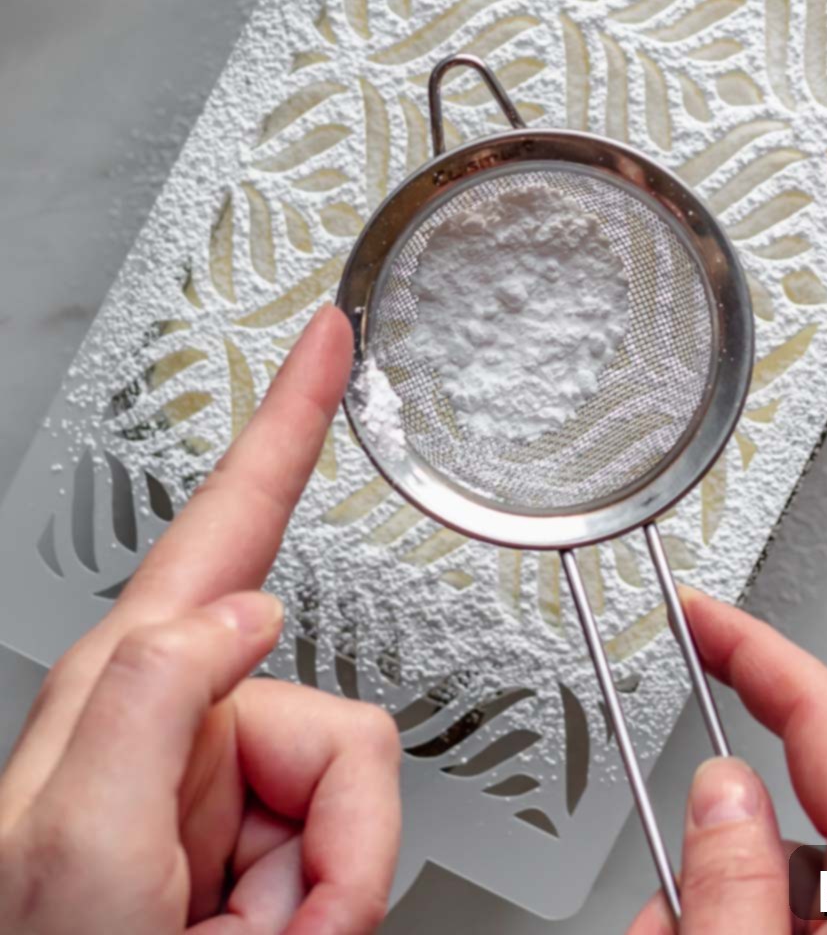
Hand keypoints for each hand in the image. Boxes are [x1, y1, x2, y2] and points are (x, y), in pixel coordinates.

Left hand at [0, 305, 401, 934]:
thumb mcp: (80, 841)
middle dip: (333, 844)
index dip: (289, 418)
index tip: (323, 338)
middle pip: (343, 731)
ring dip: (319, 897)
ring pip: (359, 806)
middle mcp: (180, 723)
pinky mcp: (252, 858)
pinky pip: (354, 860)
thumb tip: (253, 610)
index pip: (231, 519)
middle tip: (258, 925)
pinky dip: (325, 917)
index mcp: (130, 684)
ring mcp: (218, 796)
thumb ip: (159, 690)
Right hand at [628, 589, 826, 933]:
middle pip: (792, 819)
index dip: (754, 649)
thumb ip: (732, 880)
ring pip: (792, 878)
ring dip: (724, 905)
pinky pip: (816, 919)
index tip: (701, 614)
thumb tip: (720, 789)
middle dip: (710, 850)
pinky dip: (759, 927)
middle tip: (659, 907)